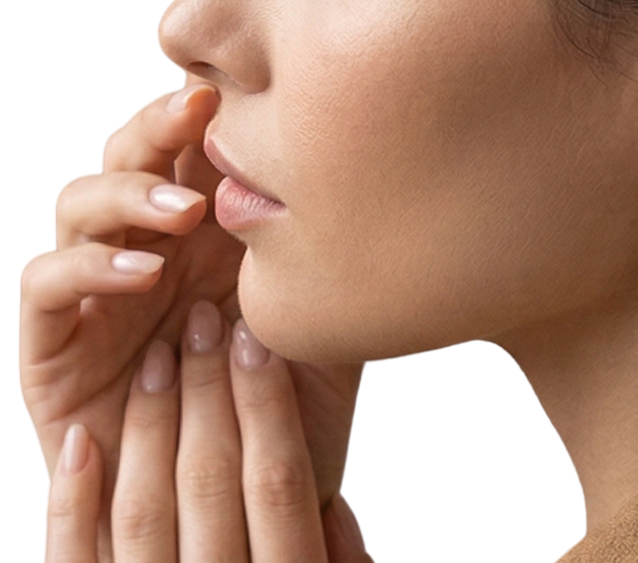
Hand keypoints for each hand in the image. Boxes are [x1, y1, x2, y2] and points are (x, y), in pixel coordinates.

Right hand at [21, 84, 362, 553]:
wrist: (236, 494)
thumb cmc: (283, 393)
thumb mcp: (325, 307)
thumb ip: (332, 247)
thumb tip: (371, 173)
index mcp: (208, 217)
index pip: (192, 136)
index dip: (207, 101)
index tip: (245, 76)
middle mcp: (148, 237)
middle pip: (132, 146)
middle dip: (162, 120)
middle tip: (205, 109)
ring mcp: (97, 281)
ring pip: (80, 197)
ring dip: (129, 190)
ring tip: (186, 209)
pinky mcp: (53, 339)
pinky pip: (46, 281)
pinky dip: (89, 264)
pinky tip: (146, 271)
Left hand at [43, 303, 372, 560]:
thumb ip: (339, 550)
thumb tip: (342, 508)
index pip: (279, 480)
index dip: (269, 403)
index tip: (256, 338)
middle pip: (210, 478)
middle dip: (208, 390)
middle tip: (205, 320)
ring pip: (143, 507)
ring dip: (150, 423)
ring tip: (158, 358)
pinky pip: (73, 559)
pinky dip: (72, 498)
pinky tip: (80, 442)